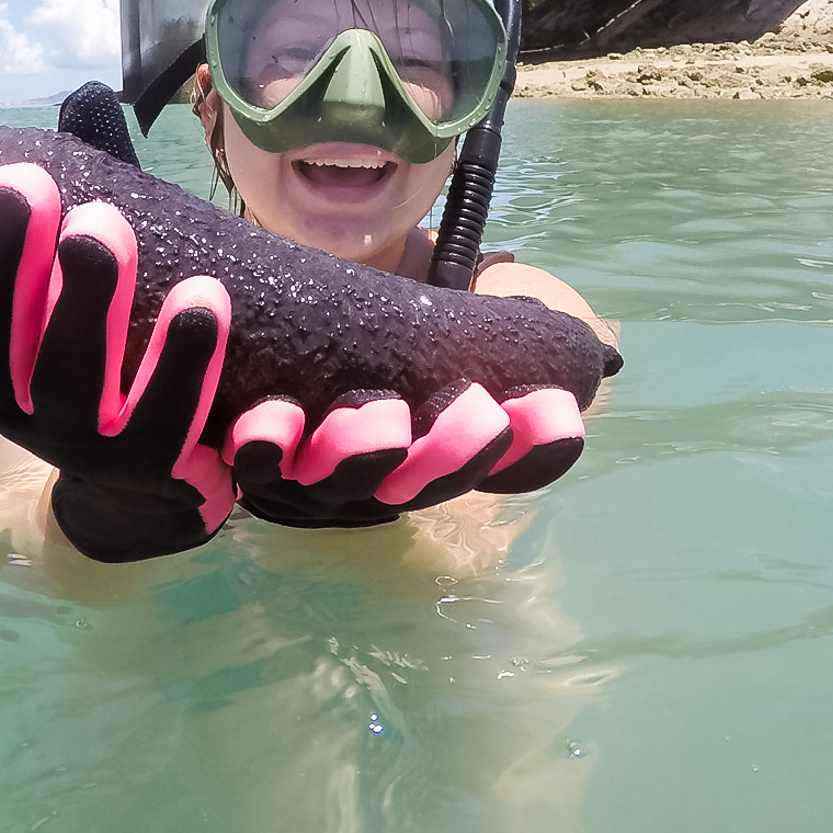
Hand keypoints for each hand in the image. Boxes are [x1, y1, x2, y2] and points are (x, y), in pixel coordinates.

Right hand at [0, 163, 235, 562]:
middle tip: (24, 181)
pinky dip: (185, 358)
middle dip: (0, 256)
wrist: (155, 487)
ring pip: (71, 380)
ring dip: (87, 298)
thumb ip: (84, 191)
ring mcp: (79, 442)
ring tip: (103, 224)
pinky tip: (207, 296)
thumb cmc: (115, 356)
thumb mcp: (84, 278)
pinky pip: (167, 418)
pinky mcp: (152, 468)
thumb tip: (87, 97)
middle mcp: (13, 402)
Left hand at [224, 381, 586, 528]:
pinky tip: (263, 416)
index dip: (533, 450)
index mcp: (431, 459)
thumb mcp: (424, 348)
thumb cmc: (345, 362)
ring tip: (378, 419)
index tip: (561, 413)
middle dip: (456, 452)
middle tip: (483, 412)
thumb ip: (497, 346)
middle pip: (426, 485)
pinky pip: (253, 463)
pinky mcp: (242, 467)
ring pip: (341, 484)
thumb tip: (601, 357)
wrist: (231, 386)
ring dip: (359, 453)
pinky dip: (261, 441)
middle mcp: (376, 486)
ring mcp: (307, 485)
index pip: (500, 468)